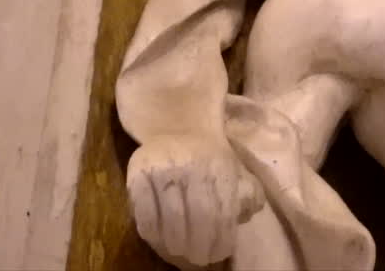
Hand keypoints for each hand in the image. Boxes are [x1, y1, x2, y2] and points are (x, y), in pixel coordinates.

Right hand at [127, 135, 264, 268]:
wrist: (178, 127)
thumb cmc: (211, 158)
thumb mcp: (236, 168)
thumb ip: (247, 193)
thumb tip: (245, 215)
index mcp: (220, 165)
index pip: (223, 209)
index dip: (222, 236)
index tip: (221, 252)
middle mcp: (191, 165)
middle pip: (198, 215)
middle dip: (201, 244)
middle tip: (202, 259)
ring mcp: (162, 168)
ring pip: (170, 217)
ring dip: (177, 243)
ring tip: (182, 253)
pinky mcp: (137, 173)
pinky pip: (144, 212)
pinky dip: (153, 232)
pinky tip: (161, 240)